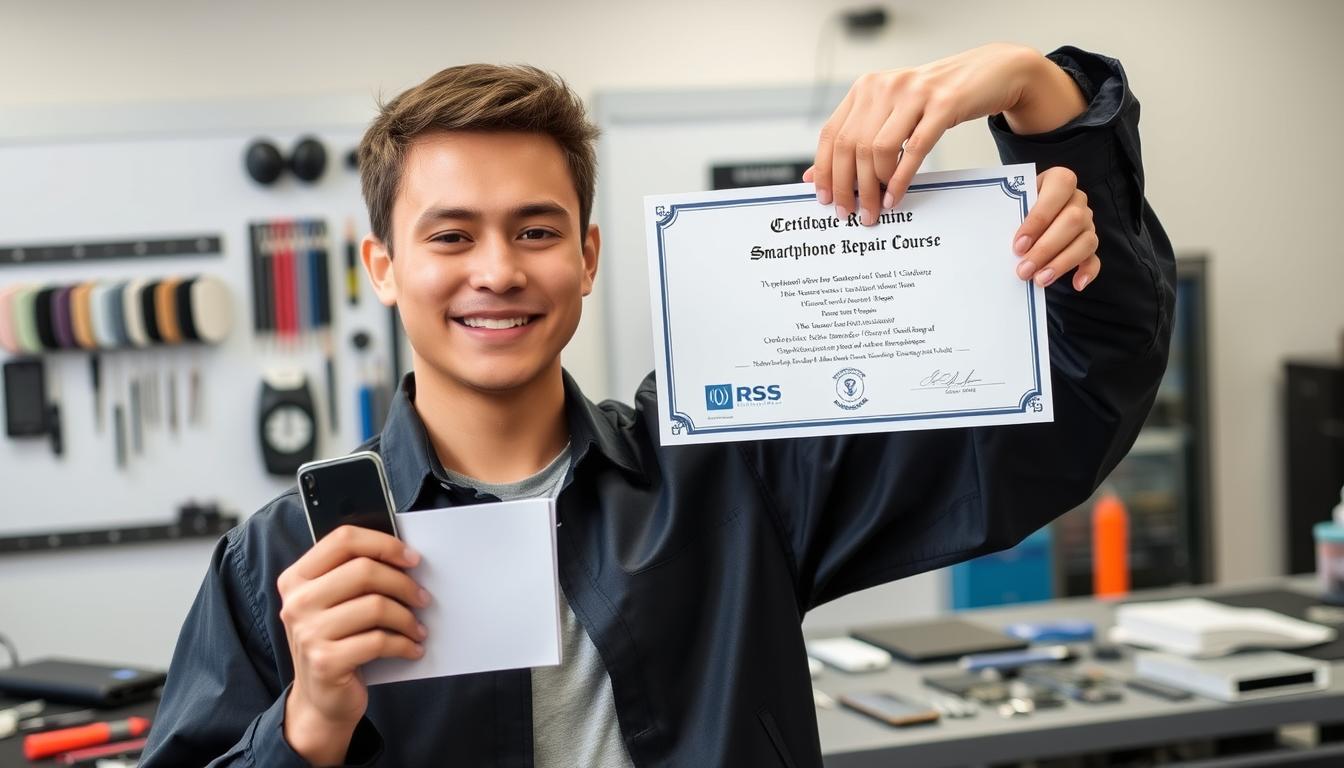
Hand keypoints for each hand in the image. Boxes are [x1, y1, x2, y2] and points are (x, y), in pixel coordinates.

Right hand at [276, 526, 427, 764]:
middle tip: (423, 598)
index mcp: (296, 578)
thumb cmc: (336, 642)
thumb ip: (353, 576)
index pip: (343, 540)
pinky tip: (412, 648)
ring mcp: (308, 633)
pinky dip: (404, 644)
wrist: (320, 700)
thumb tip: (405, 557)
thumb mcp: (333, 604)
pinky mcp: (326, 661)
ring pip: (376, 606)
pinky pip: (379, 641)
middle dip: (403, 583)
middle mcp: (297, 602)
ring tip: (418, 628)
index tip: (412, 559)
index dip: (383, 544)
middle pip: (364, 570)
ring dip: (408, 618)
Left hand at [805, 43, 1086, 220]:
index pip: (832, 133)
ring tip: (876, 210)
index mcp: (867, 88)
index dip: (825, 169)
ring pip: (879, 149)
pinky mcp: (944, 104)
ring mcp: (915, 93)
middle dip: (848, 186)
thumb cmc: (939, 99)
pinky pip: (914, 149)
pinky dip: (900, 179)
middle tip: (851, 213)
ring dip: (873, 187)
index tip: (824, 198)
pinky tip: (895, 197)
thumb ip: (861, 137)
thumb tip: (817, 175)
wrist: (991, 72)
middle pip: (852, 145)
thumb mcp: (895, 113)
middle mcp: (886, 86)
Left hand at [1013, 166, 1099, 291]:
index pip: (1059, 189)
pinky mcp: (1089, 245)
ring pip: (1086, 241)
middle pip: (1073, 220)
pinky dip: (1087, 272)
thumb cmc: (1016, 206)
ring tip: (1039, 280)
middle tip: (1024, 269)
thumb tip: (999, 235)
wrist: (1025, 215)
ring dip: (1062, 263)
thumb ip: (1009, 209)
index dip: (1039, 218)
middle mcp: (1078, 201)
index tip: (1019, 244)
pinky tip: (1076, 284)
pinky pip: (1095, 259)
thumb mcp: (1011, 200)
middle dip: (1046, 248)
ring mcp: (1087, 223)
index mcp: (1059, 181)